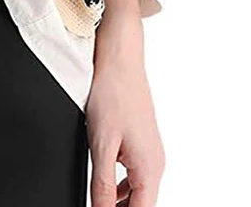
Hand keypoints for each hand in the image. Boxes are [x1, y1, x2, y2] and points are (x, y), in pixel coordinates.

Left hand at [85, 0, 164, 205]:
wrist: (119, 58)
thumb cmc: (113, 93)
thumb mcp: (100, 144)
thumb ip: (101, 185)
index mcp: (150, 169)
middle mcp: (155, 163)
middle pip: (141, 204)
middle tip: (96, 205)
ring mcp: (149, 151)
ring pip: (137, 190)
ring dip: (119, 201)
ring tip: (98, 199)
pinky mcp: (140, 141)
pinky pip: (132, 172)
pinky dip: (119, 183)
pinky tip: (103, 182)